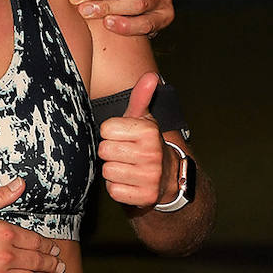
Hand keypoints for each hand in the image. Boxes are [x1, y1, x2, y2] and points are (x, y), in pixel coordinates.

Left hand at [99, 72, 174, 207]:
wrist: (168, 176)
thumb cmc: (146, 142)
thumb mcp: (144, 118)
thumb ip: (141, 96)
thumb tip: (151, 75)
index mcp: (149, 131)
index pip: (106, 129)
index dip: (110, 132)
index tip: (123, 136)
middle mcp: (152, 154)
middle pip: (104, 151)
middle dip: (110, 151)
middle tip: (124, 152)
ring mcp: (150, 177)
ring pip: (107, 171)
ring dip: (113, 170)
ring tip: (127, 165)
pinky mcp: (145, 197)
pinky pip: (113, 190)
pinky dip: (117, 187)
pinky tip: (129, 181)